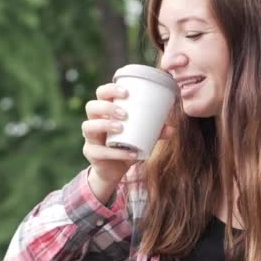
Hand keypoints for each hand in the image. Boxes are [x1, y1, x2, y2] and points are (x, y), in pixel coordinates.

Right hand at [82, 83, 172, 202]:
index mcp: (105, 112)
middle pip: (91, 106)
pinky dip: (117, 152)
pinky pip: (100, 152)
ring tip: (121, 127)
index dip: (109, 89)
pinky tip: (131, 153)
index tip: (126, 92)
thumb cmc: (126, 146)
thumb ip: (155, 132)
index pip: (101, 94)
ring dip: (105, 124)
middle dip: (107, 107)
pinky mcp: (91, 154)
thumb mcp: (142, 137)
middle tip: (124, 113)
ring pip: (88, 126)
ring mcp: (90, 138)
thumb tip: (172, 129)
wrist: (114, 171)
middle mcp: (93, 122)